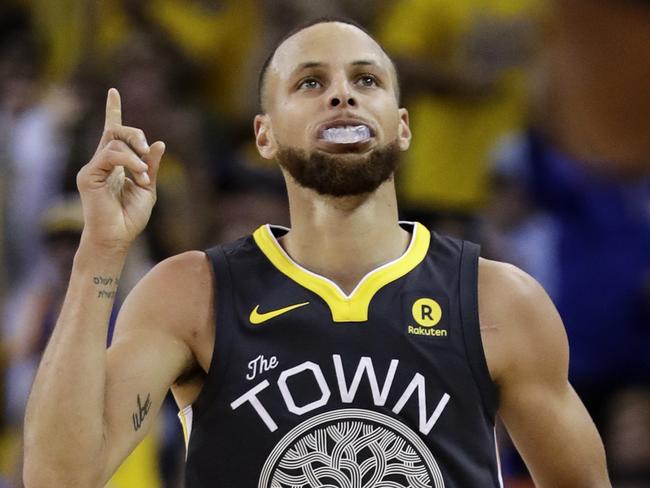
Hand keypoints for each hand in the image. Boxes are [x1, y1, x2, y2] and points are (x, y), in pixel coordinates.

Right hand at [76, 88, 164, 252]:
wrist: (117, 237)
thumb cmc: (130, 217)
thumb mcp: (148, 189)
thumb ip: (151, 167)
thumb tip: (159, 144)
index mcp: (115, 164)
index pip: (112, 132)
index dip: (112, 111)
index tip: (113, 91)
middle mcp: (102, 163)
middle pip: (115, 131)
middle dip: (135, 134)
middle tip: (148, 150)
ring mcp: (93, 168)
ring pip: (114, 142)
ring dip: (136, 156)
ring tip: (144, 176)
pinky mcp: (88, 176)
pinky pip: (109, 155)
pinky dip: (128, 162)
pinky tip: (138, 175)